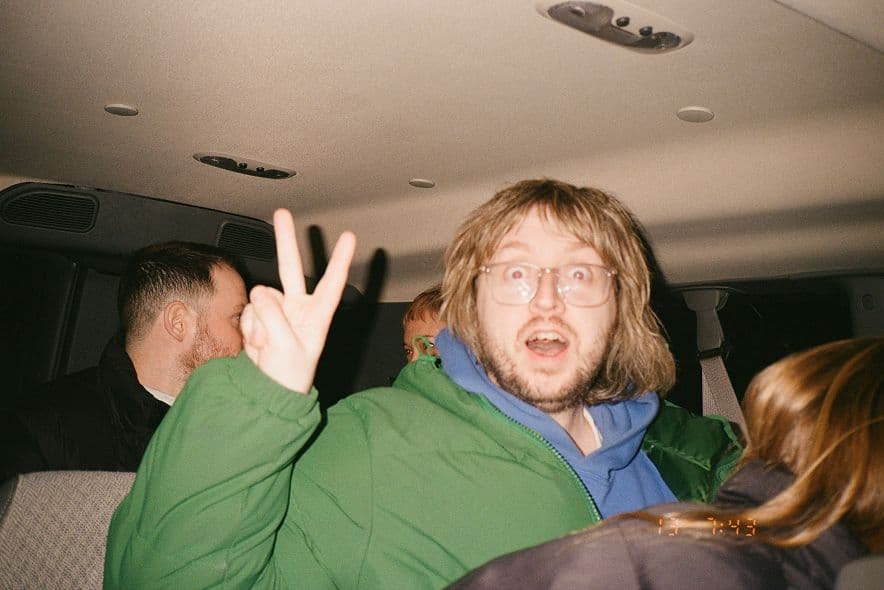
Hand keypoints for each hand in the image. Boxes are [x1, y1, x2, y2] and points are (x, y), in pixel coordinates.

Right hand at [240, 209, 355, 392]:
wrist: (269, 390)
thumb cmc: (289, 373)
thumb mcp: (286, 346)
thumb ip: (273, 316)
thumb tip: (259, 293)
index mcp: (318, 314)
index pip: (332, 282)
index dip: (340, 259)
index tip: (350, 236)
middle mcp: (299, 307)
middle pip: (292, 267)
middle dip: (286, 240)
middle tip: (281, 213)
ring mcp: (277, 310)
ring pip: (261, 297)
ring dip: (259, 320)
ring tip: (266, 344)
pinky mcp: (258, 317)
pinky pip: (248, 312)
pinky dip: (249, 328)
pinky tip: (257, 345)